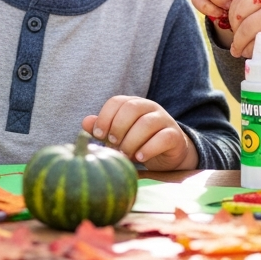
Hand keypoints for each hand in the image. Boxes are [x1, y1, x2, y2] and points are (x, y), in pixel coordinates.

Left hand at [82, 96, 198, 169]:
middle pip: (132, 108)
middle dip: (118, 128)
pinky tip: (140, 158)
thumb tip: (85, 122)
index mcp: (134, 104)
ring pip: (147, 123)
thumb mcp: (120, 136)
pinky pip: (163, 138)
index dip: (105, 117)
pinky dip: (149, 148)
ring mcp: (164, 120)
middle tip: (112, 145)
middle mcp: (149, 108)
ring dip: (131, 141)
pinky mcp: (175, 136)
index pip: (117, 101)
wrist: (168, 154)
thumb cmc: (139, 143)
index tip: (99, 135)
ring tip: (125, 154)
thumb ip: (103, 129)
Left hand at [226, 0, 260, 57]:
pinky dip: (250, 50)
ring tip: (238, 49)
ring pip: (247, 28)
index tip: (234, 21)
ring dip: (239, 42)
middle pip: (241, 11)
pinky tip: (250, 53)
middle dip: (234, 27)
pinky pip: (259, 43)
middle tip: (235, 37)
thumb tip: (239, 10)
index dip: (233, 9)